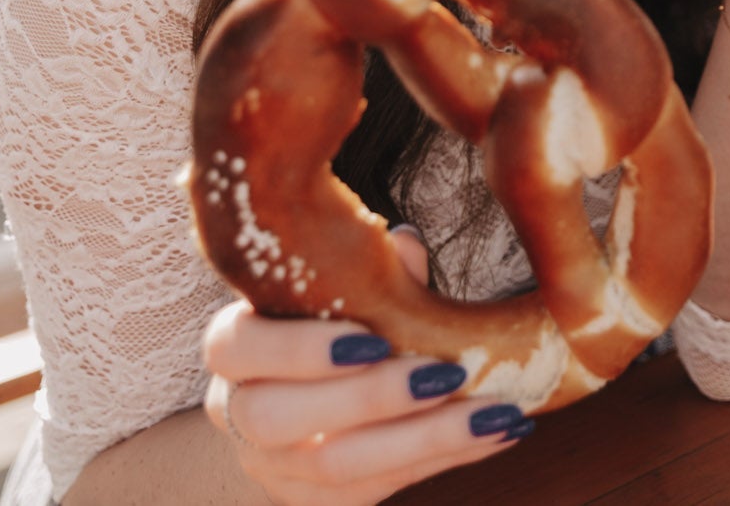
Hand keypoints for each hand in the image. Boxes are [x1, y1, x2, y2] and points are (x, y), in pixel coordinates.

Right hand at [202, 229, 530, 505]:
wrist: (340, 369)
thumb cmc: (347, 307)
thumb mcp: (354, 278)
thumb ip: (374, 267)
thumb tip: (404, 247)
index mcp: (234, 342)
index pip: (236, 348)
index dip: (301, 349)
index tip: (376, 339)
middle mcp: (235, 409)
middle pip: (278, 419)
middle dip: (369, 398)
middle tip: (447, 375)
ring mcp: (268, 464)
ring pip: (331, 466)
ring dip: (424, 439)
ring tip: (492, 412)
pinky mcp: (309, 501)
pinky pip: (369, 493)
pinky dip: (441, 459)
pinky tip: (494, 431)